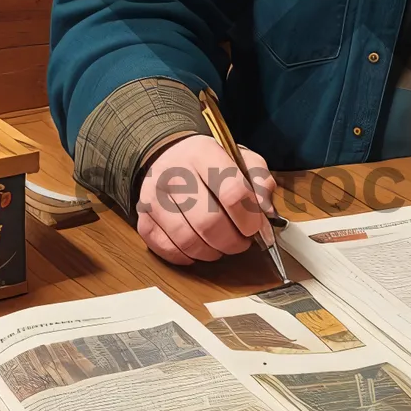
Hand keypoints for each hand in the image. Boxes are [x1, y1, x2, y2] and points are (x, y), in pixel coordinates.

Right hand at [136, 135, 276, 265]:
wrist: (166, 154)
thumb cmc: (208, 162)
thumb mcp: (240, 158)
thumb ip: (260, 180)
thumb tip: (267, 212)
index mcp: (203, 154)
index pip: (232, 192)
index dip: (249, 218)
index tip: (255, 227)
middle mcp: (174, 174)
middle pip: (209, 222)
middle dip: (233, 241)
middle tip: (241, 241)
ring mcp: (154, 198)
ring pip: (188, 240)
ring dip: (212, 252)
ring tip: (222, 245)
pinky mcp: (143, 218)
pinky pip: (166, 250)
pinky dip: (187, 257)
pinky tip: (199, 248)